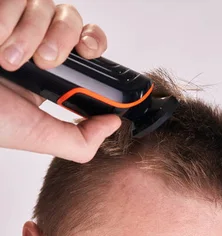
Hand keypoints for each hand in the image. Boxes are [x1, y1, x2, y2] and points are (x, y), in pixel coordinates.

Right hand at [0, 1, 120, 162]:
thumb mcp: (38, 135)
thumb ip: (80, 139)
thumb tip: (113, 123)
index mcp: (50, 74)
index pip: (86, 44)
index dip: (93, 43)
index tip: (90, 54)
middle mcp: (34, 43)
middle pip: (71, 19)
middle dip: (62, 39)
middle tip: (44, 61)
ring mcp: (13, 20)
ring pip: (45, 4)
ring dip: (29, 33)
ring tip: (7, 59)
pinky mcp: (1, 8)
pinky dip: (7, 18)